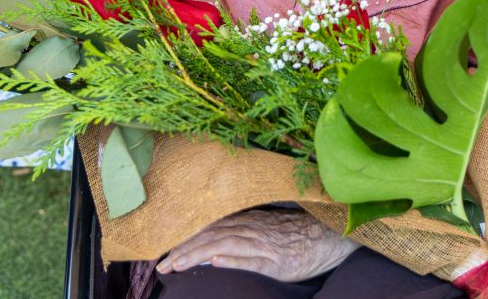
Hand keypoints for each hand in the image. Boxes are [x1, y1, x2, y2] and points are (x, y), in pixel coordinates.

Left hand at [156, 208, 359, 282]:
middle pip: (210, 237)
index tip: (163, 253)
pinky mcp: (275, 261)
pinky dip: (233, 259)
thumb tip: (212, 243)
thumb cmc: (293, 234)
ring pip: (224, 246)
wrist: (326, 237)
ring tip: (177, 264)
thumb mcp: (263, 228)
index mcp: (246, 221)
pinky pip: (252, 259)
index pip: (208, 229)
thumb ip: (239, 230)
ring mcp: (262, 244)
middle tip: (161, 265)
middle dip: (183, 250)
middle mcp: (250, 229)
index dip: (185, 240)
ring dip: (198, 254)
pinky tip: (217, 261)